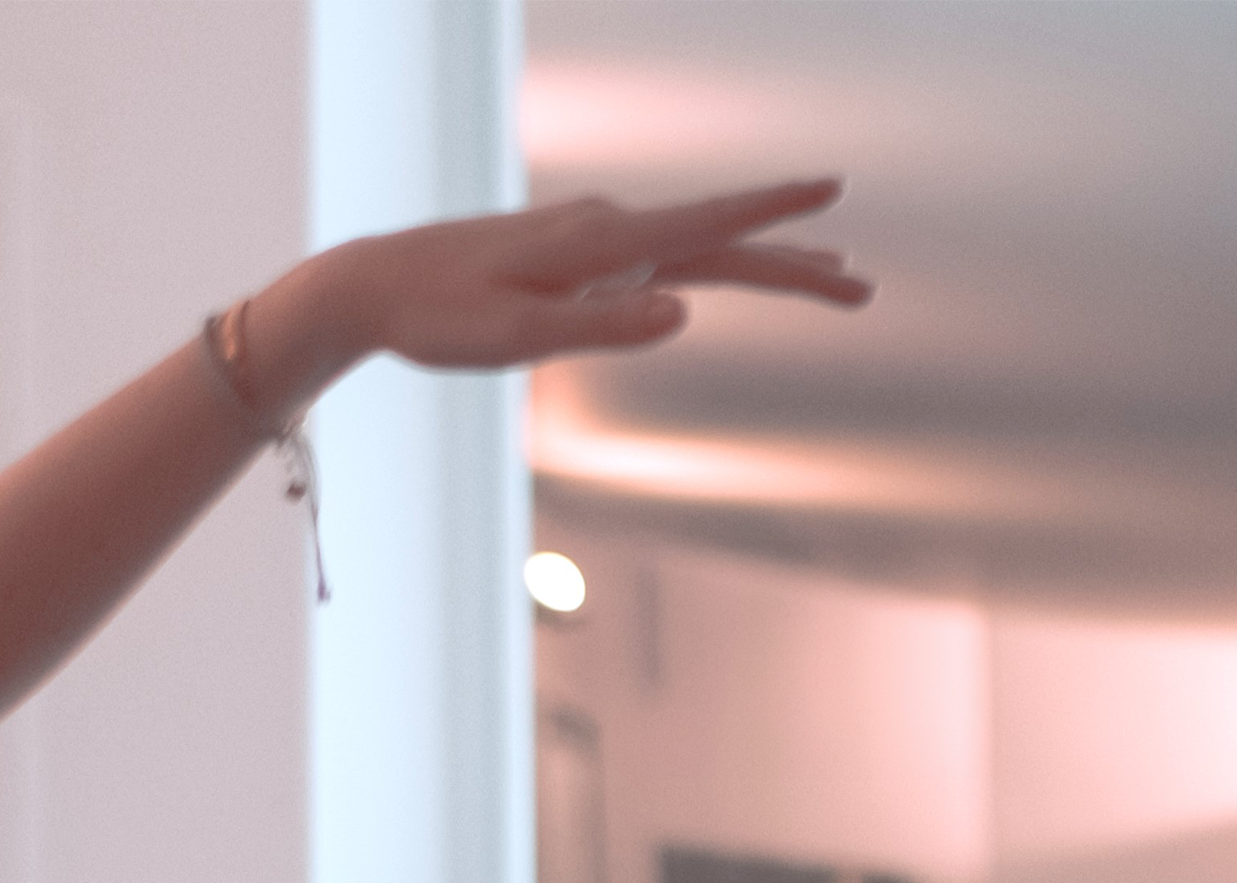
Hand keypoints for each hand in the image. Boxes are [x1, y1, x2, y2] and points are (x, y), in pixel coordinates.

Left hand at [320, 181, 873, 378]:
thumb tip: (683, 316)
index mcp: (598, 246)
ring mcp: (592, 241)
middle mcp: (604, 231)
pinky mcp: (574, 256)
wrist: (375, 284)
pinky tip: (713, 279)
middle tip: (861, 287)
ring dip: (761, 266)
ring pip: (694, 253)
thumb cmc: (437, 317)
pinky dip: (705, 266)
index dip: (772, 211)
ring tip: (826, 276)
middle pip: (718, 247)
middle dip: (793, 265)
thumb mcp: (514, 339)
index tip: (833, 189)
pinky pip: (657, 260)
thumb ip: (598, 328)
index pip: (705, 228)